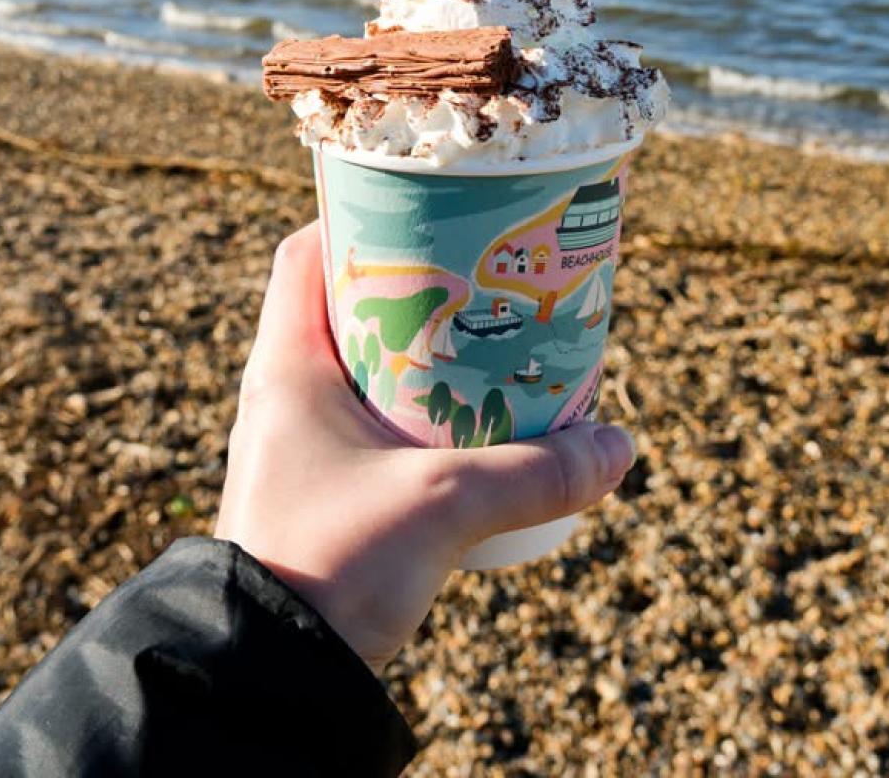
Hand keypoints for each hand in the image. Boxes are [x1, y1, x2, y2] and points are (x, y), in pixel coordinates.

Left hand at [215, 223, 635, 673]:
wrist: (268, 680)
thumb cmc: (327, 569)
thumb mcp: (442, 507)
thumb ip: (533, 472)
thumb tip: (620, 446)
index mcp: (285, 368)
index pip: (305, 255)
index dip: (361, 220)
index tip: (429, 210)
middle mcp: (285, 396)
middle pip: (348, 304)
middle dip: (418, 286)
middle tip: (485, 274)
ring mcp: (302, 446)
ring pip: (367, 368)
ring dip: (426, 352)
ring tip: (496, 339)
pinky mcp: (325, 493)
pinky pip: (376, 422)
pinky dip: (422, 408)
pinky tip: (476, 420)